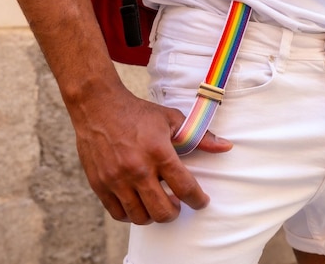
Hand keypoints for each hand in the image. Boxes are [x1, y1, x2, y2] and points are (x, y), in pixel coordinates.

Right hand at [68, 85, 232, 224]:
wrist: (98, 107)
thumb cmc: (139, 113)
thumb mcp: (172, 119)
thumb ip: (201, 136)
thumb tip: (226, 147)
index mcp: (159, 152)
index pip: (185, 188)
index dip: (198, 200)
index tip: (201, 202)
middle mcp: (137, 169)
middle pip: (163, 211)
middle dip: (176, 212)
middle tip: (177, 204)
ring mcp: (116, 179)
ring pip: (140, 217)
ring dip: (153, 215)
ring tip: (157, 203)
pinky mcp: (99, 184)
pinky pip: (118, 214)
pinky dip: (131, 214)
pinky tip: (138, 203)